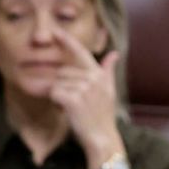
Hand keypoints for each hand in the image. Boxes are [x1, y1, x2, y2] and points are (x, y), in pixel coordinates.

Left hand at [48, 27, 126, 168]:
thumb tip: (114, 54)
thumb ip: (108, 71)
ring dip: (59, 96)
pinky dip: (56, 102)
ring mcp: (84, 88)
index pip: (81, 53)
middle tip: (72, 102)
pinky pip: (54, 93)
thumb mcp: (108, 91)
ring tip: (72, 107)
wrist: (102, 137)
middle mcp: (93, 78)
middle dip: (61, 85)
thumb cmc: (102, 115)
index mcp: (99, 74)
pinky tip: (66, 110)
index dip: (67, 41)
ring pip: (57, 83)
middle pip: (62, 72)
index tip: (55, 31)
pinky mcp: (74, 98)